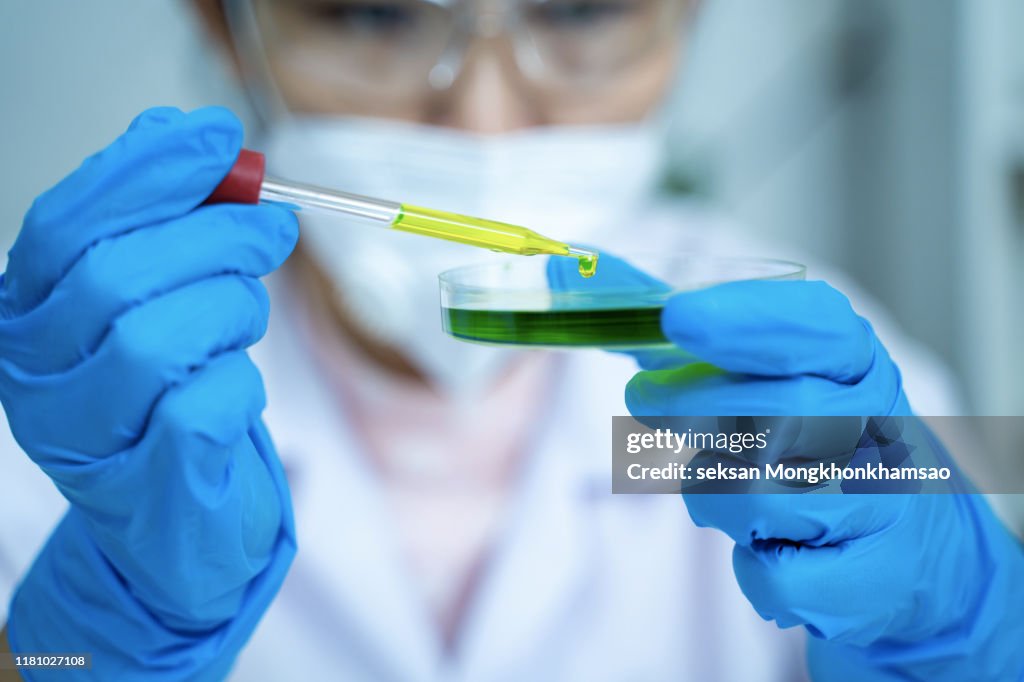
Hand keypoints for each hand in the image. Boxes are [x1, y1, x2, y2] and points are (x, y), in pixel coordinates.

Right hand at [0, 107, 297, 679]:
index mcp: (28, 314)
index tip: (220, 138)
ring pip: (161, 338)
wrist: (172, 525)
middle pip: (116, 275)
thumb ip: (161, 220)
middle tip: (273, 231)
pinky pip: (204, 405)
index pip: (67, 223)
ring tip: (247, 320)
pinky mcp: (145, 482)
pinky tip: (236, 386)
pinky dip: (241, 381)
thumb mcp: (158, 298)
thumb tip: (186, 135)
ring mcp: (82, 435)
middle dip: (215, 238)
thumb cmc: (169, 395)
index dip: (147, 172)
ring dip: (233, 311)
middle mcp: (36, 374)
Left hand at [628, 278, 1023, 679]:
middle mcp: (879, 425)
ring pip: (757, 497)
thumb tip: (575, 274)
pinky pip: (771, 573)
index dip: (745, 320)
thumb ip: (679, 333)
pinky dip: (754, 565)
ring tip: (735, 487)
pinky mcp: (873, 578)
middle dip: (691, 409)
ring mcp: (884, 505)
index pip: (817, 328)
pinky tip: (777, 548)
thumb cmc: (810, 446)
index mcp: (855, 362)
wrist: (903, 547)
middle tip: (642, 397)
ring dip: (715, 496)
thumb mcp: (765, 376)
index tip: (676, 317)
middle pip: (773, 413)